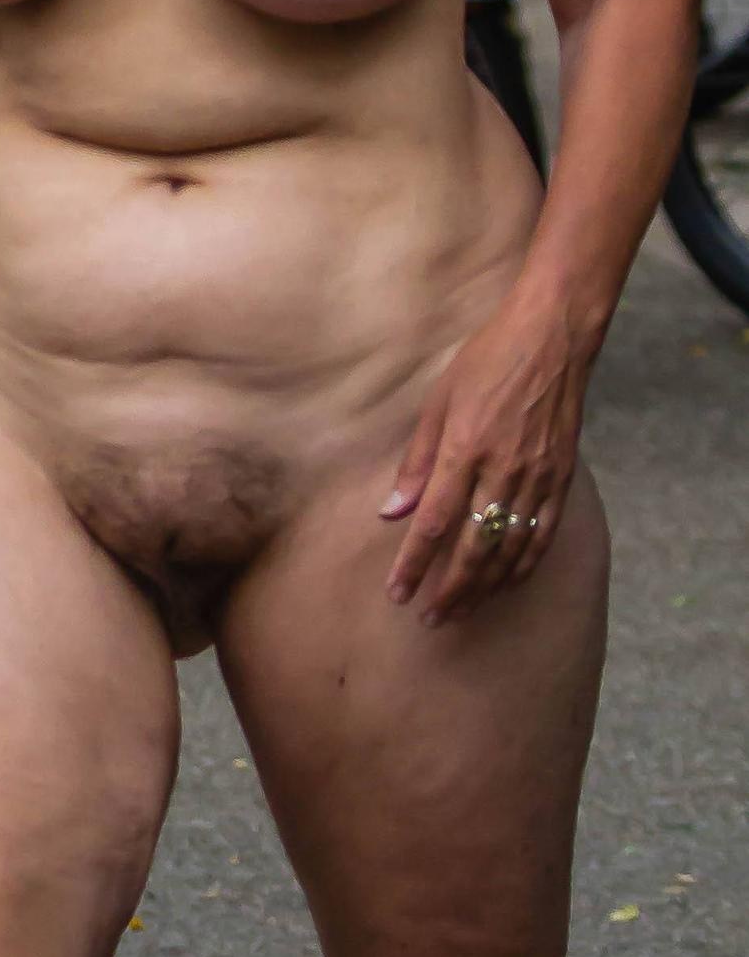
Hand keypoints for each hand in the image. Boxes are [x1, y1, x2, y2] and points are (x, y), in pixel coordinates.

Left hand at [382, 293, 588, 620]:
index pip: (433, 524)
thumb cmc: (487, 360)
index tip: (397, 592)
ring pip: (509, 550)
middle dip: (448, 590)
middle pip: (472, 549)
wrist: (553, 338)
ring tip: (461, 611)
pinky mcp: (563, 478)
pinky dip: (523, 565)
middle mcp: (503, 471)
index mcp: (465, 450)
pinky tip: (505, 584)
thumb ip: (417, 461)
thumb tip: (393, 511)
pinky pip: (543, 534)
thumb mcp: (438, 401)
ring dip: (483, 587)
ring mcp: (538, 477)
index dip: (414, 565)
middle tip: (428, 618)